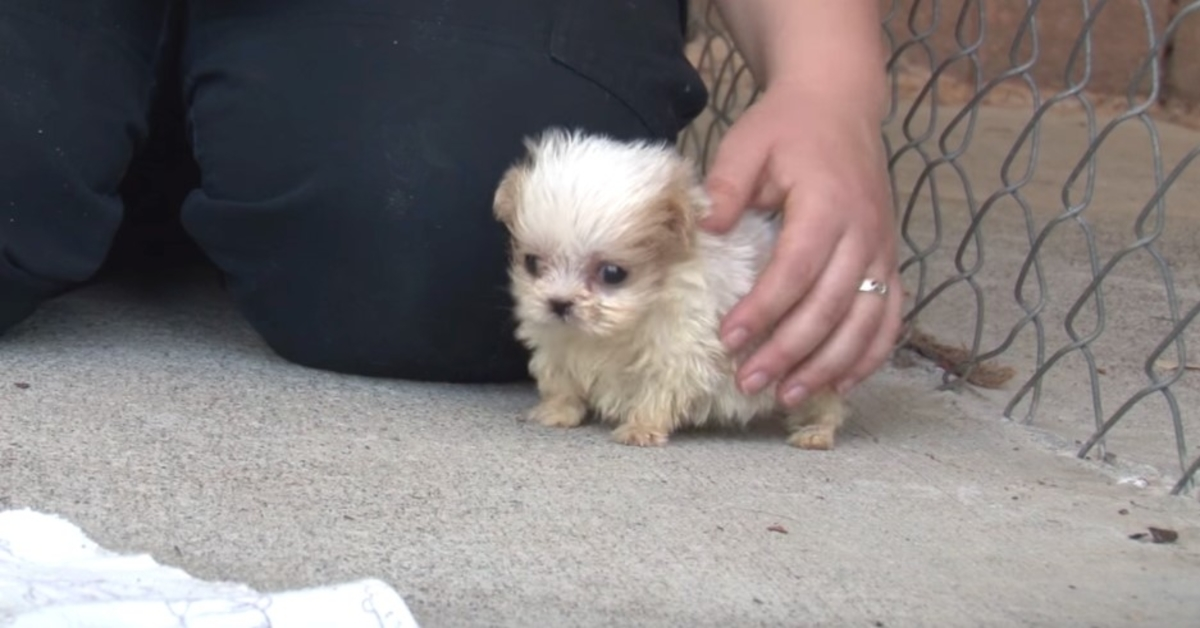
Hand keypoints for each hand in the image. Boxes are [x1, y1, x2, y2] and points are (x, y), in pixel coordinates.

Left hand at [701, 82, 902, 406]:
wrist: (841, 105)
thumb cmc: (786, 128)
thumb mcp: (746, 143)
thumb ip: (727, 185)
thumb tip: (707, 227)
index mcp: (827, 203)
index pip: (796, 269)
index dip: (764, 309)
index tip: (729, 339)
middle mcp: (864, 232)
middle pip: (829, 306)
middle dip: (789, 351)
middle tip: (749, 381)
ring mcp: (882, 250)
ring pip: (865, 322)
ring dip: (828, 365)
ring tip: (789, 396)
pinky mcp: (890, 261)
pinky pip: (889, 318)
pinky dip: (870, 356)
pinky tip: (841, 384)